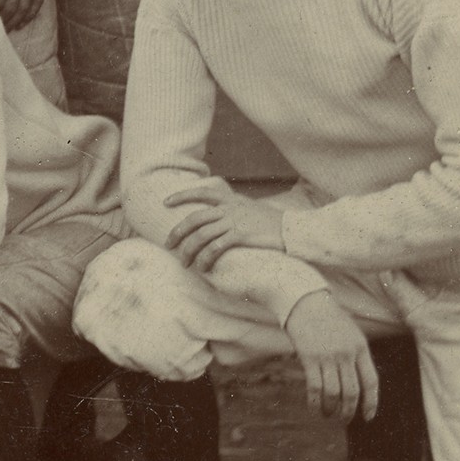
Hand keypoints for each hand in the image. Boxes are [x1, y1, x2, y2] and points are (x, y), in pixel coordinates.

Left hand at [169, 178, 288, 272]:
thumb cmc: (274, 224)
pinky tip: (203, 268)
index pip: (201, 192)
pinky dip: (205, 259)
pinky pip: (215, 248)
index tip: (165, 202)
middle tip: (168, 245)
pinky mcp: (241, 236)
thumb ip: (234, 210)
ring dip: (188, 251)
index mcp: (231, 200)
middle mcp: (230, 209)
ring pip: (200, 235)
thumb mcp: (252, 209)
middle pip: (194, 218)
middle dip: (177, 232)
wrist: (294, 230)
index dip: (181, 195)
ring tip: (184, 263)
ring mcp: (235, 221)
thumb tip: (219, 216)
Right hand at [283, 288, 377, 423]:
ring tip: (328, 415)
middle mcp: (347, 353)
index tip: (367, 417)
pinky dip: (315, 402)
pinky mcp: (310, 357)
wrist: (304, 300)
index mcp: (361, 347)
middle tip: (344, 420)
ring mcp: (328, 355)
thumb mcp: (349, 333)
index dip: (371, 403)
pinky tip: (314, 408)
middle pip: (352, 391)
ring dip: (332, 409)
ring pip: (334, 393)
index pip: (371, 381)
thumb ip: (355, 355)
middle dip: (349, 411)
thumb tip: (356, 383)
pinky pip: (315, 387)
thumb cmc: (327, 317)